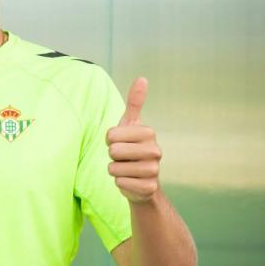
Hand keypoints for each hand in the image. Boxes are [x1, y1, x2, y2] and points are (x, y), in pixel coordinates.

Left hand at [106, 77, 161, 203]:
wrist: (142, 179)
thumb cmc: (131, 147)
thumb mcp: (131, 124)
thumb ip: (135, 102)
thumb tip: (142, 78)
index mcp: (149, 133)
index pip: (111, 134)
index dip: (110, 140)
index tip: (121, 142)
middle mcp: (155, 151)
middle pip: (113, 151)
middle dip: (112, 155)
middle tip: (124, 157)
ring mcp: (154, 170)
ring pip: (114, 167)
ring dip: (115, 169)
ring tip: (126, 168)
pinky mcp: (149, 187)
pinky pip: (119, 182)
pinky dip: (119, 182)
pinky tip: (130, 180)